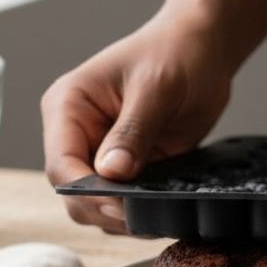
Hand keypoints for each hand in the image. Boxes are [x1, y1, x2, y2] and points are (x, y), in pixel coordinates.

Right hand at [41, 13, 232, 232]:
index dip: (87, 193)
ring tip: (159, 212)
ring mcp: (101, 153)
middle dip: (105, 209)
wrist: (205, 49)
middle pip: (74, 193)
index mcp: (68, 106)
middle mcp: (77, 134)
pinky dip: (140, 212)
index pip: (61, 164)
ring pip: (97, 205)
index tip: (122, 206)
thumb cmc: (176, 52)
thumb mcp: (156, 88)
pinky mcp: (128, 168)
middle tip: (145, 215)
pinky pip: (124, 202)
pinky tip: (164, 209)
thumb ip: (133, 131)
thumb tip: (111, 173)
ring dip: (124, 216)